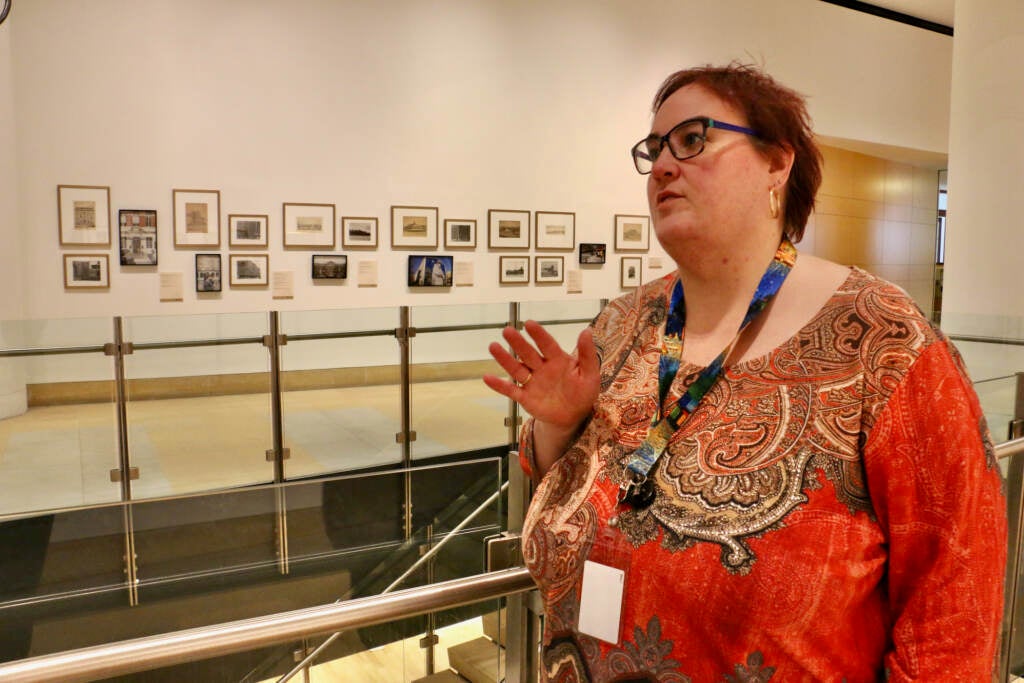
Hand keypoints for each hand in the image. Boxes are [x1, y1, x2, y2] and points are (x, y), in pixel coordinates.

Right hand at [483, 319, 599, 432]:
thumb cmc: (583, 392)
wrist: (574, 416)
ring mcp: (532, 382)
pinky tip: (487, 377)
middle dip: (518, 342)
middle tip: (507, 330)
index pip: (547, 344)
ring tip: (493, 346)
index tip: (529, 324)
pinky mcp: (525, 397)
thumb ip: (587, 354)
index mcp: (557, 360)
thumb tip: (586, 331)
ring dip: (505, 358)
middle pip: (528, 353)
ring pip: (516, 368)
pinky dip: (499, 385)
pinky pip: (511, 390)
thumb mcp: (590, 374)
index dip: (539, 335)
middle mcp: (541, 368)